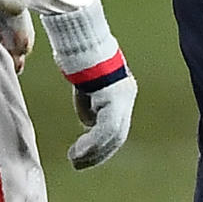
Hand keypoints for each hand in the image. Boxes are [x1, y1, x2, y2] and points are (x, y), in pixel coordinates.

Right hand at [36, 0, 135, 170]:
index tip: (84, 155)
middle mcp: (127, 95)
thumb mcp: (85, 84)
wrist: (82, 37)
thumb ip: (89, 103)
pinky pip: (105, 130)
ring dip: (93, 153)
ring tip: (75, 161)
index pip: (116, 125)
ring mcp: (122, 97)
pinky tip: (77, 153)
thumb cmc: (80, 56)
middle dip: (98, 153)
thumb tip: (88, 122)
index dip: (101, 144)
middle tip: (78, 163)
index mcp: (122, 91)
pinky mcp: (114, 99)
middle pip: (117, 135)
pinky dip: (91, 145)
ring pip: (113, 136)